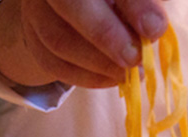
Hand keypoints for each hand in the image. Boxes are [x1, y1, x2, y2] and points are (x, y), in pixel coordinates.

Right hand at [18, 0, 168, 87]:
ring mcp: (35, 9)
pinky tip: (111, 79)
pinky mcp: (32, 37)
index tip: (155, 28)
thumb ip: (142, 3)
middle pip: (68, 3)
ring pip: (57, 39)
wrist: (88, 6)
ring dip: (98, 63)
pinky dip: (85, 77)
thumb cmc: (121, 0)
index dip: (132, 4)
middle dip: (106, 35)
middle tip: (135, 58)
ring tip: (128, 73)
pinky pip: (51, 63)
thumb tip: (153, 27)